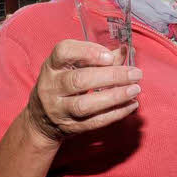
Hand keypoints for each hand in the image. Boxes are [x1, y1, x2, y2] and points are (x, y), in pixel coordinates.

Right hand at [25, 40, 141, 145]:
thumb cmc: (63, 84)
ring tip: (135, 89)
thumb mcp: (73, 67)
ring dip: (114, 96)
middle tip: (135, 73)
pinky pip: (95, 121)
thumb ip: (99, 57)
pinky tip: (131, 104)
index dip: (88, 52)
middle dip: (111, 76)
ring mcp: (59, 109)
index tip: (110, 56)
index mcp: (52, 66)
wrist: (42, 120)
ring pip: (85, 104)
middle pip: (79, 80)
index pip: (64, 52)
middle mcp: (51, 87)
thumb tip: (127, 50)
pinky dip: (116, 113)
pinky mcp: (70, 126)